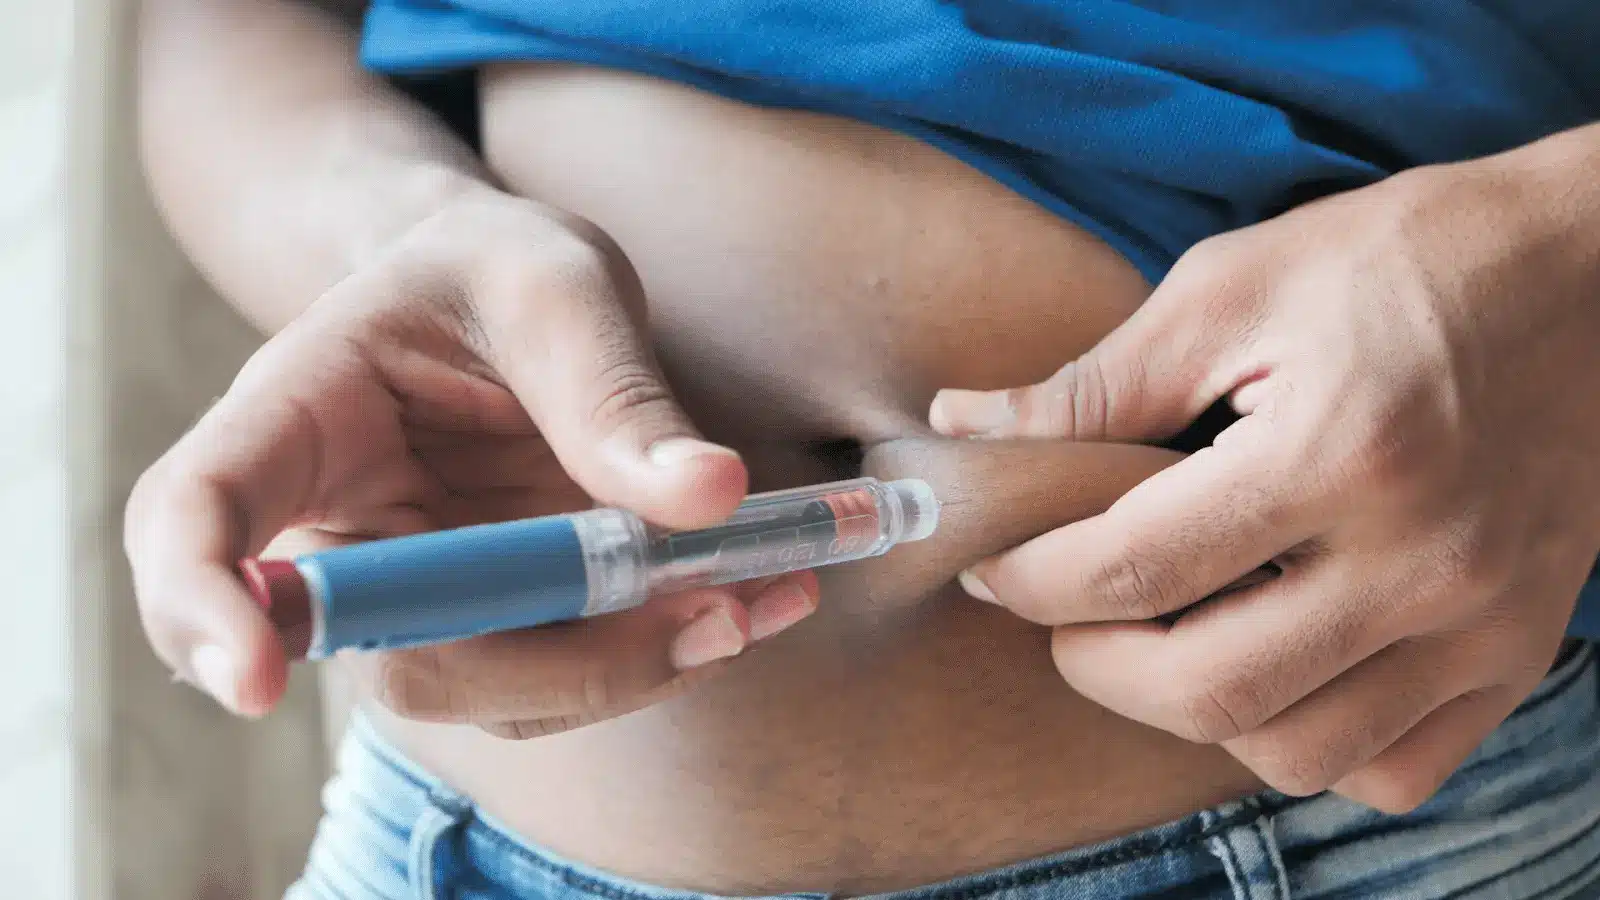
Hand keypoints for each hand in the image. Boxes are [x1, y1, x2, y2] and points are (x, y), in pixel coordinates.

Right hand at [124, 190, 818, 738]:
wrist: (511, 294)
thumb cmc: (501, 267)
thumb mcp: (561, 285)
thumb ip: (614, 388)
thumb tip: (709, 496)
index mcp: (294, 414)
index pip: (196, 520)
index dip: (202, 610)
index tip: (250, 682)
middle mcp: (336, 527)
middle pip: (389, 651)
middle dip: (553, 660)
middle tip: (710, 618)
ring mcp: (416, 590)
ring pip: (491, 686)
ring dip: (632, 667)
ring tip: (758, 598)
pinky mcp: (494, 620)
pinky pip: (558, 673)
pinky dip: (658, 652)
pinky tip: (749, 600)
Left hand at [929, 139, 1599, 810]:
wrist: (1598, 272)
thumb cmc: (1405, 259)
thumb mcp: (1235, 287)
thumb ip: (1096, 382)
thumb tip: (965, 426)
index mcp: (1339, 451)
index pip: (1137, 569)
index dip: (1032, 580)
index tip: (995, 565)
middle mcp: (1423, 559)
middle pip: (1208, 691)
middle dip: (1093, 664)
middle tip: (1061, 614)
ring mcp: (1484, 621)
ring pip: (1296, 751)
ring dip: (1192, 713)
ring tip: (1160, 638)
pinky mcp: (1522, 651)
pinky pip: (1397, 768)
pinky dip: (1312, 745)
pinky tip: (1275, 670)